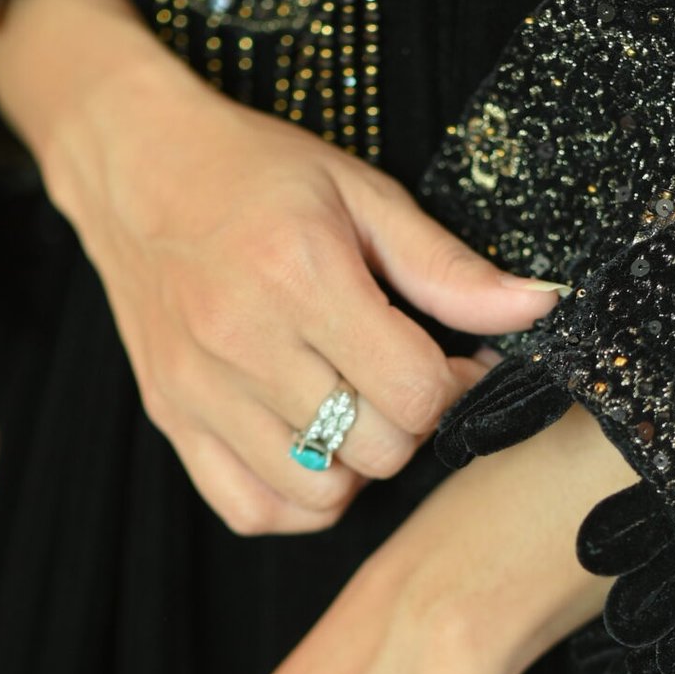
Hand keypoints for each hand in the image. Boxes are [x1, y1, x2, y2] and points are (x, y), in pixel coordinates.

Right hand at [0, 0, 562, 534]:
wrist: (134, 163)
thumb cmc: (255, 172)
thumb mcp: (362, 194)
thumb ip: (448, 266)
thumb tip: (539, 307)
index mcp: (301, 276)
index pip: (416, 391)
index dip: (458, 384)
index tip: (453, 358)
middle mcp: (244, 340)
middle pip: (378, 448)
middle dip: (412, 420)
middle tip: (404, 376)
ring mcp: (200, 389)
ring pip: (321, 493)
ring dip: (357, 463)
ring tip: (354, 408)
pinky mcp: (170, 418)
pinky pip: (252, 510)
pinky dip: (295, 497)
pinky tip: (310, 445)